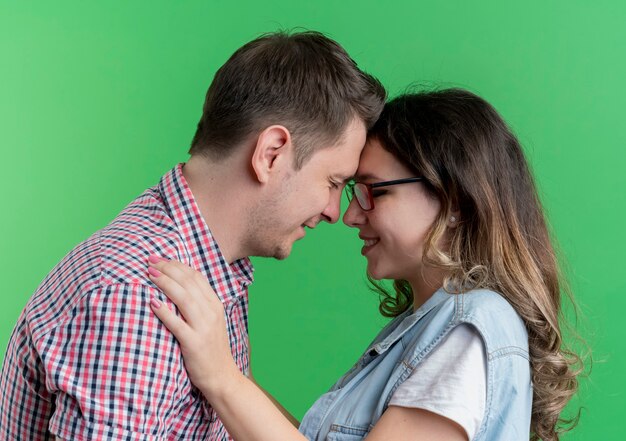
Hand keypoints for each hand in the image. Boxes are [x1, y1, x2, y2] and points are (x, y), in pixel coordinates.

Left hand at [147, 255, 239, 398]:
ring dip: (165, 283)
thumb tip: (178, 287)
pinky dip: (164, 312)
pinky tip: (152, 303)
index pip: (196, 277)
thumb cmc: (212, 349)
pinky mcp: (193, 343)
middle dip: (168, 268)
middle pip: (188, 283)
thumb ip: (198, 304)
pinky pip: (177, 324)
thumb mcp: (211, 321)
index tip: (160, 258)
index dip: (177, 265)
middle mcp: (211, 312)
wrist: (222, 376)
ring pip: (183, 298)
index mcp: (215, 305)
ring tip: (149, 274)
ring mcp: (203, 327)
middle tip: (150, 261)